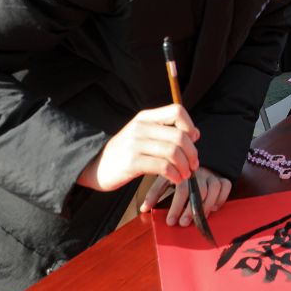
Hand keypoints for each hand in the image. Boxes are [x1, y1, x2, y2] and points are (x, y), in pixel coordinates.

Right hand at [77, 104, 199, 192]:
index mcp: (145, 117)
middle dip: (192, 152)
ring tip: (186, 174)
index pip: (177, 111)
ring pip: (173, 151)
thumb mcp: (142, 134)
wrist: (94, 167)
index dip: (190, 125)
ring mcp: (135, 144)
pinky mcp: (132, 162)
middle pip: (179, 135)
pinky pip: (163, 166)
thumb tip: (195, 133)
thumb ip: (165, 132)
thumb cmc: (124, 152)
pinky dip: (175, 174)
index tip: (193, 140)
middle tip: (194, 164)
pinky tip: (176, 179)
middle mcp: (141, 127)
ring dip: (185, 166)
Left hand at [141, 167, 232, 226]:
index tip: (171, 222)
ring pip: (214, 190)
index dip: (176, 207)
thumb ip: (155, 193)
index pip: (182, 190)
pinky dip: (221, 198)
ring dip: (207, 207)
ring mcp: (212, 174)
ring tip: (198, 220)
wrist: (194, 158)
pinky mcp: (222, 176)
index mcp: (183, 172)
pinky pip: (226, 186)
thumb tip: (143, 209)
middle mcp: (199, 172)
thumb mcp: (164, 179)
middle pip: (199, 191)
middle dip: (191, 210)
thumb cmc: (177, 173)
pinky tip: (214, 208)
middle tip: (183, 223)